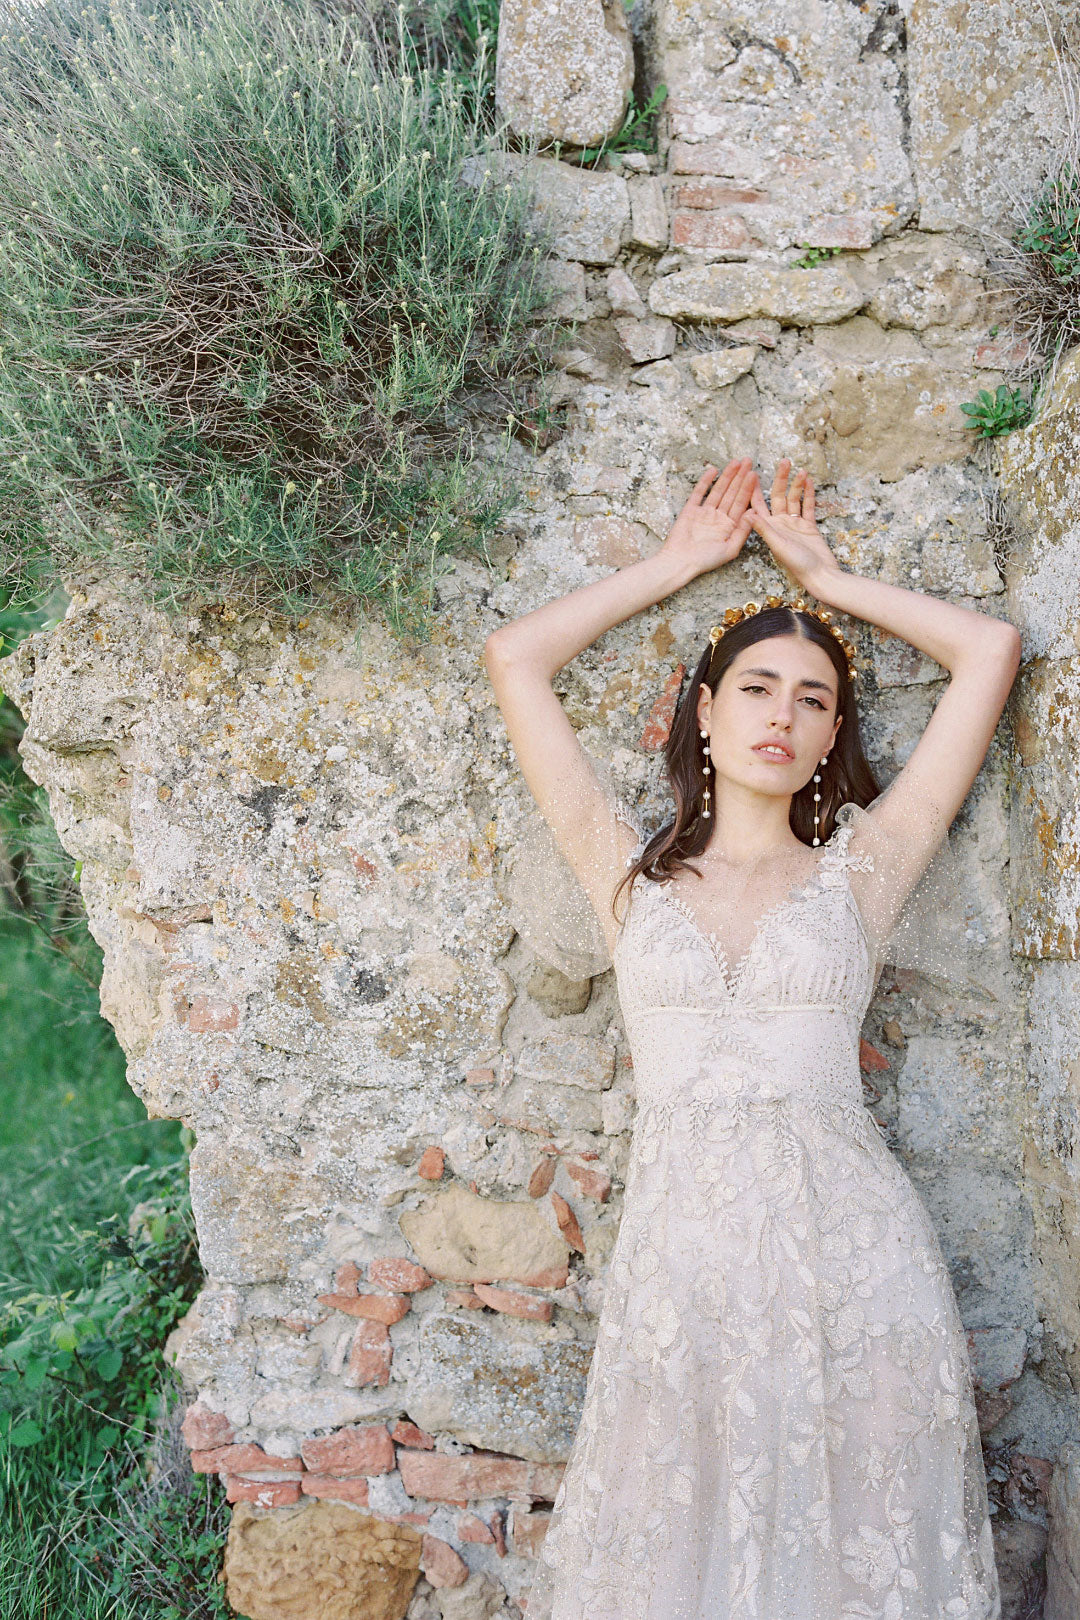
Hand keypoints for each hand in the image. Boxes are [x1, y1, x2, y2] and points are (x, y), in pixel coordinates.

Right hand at [658, 458, 758, 579]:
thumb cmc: (705, 561)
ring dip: (727, 476)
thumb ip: (743, 531)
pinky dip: (706, 482)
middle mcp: (718, 517)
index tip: (754, 475)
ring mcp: (705, 512)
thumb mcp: (730, 549)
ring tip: (735, 462)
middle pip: (732, 493)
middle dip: (740, 477)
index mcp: (729, 526)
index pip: (741, 503)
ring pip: (718, 490)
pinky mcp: (690, 510)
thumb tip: (753, 512)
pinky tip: (713, 470)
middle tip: (748, 461)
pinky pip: (699, 493)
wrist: (680, 562)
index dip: (748, 489)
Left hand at [749, 460, 838, 591]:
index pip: (758, 504)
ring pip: (794, 499)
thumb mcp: (778, 544)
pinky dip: (808, 494)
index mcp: (768, 528)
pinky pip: (808, 507)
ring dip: (796, 484)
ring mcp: (794, 524)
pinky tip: (808, 481)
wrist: (820, 574)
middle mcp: (779, 524)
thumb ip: (763, 528)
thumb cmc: (797, 564)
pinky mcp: (809, 526)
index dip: (755, 488)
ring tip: (800, 470)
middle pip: (778, 496)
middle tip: (784, 461)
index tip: (752, 471)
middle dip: (781, 479)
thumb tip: (746, 512)